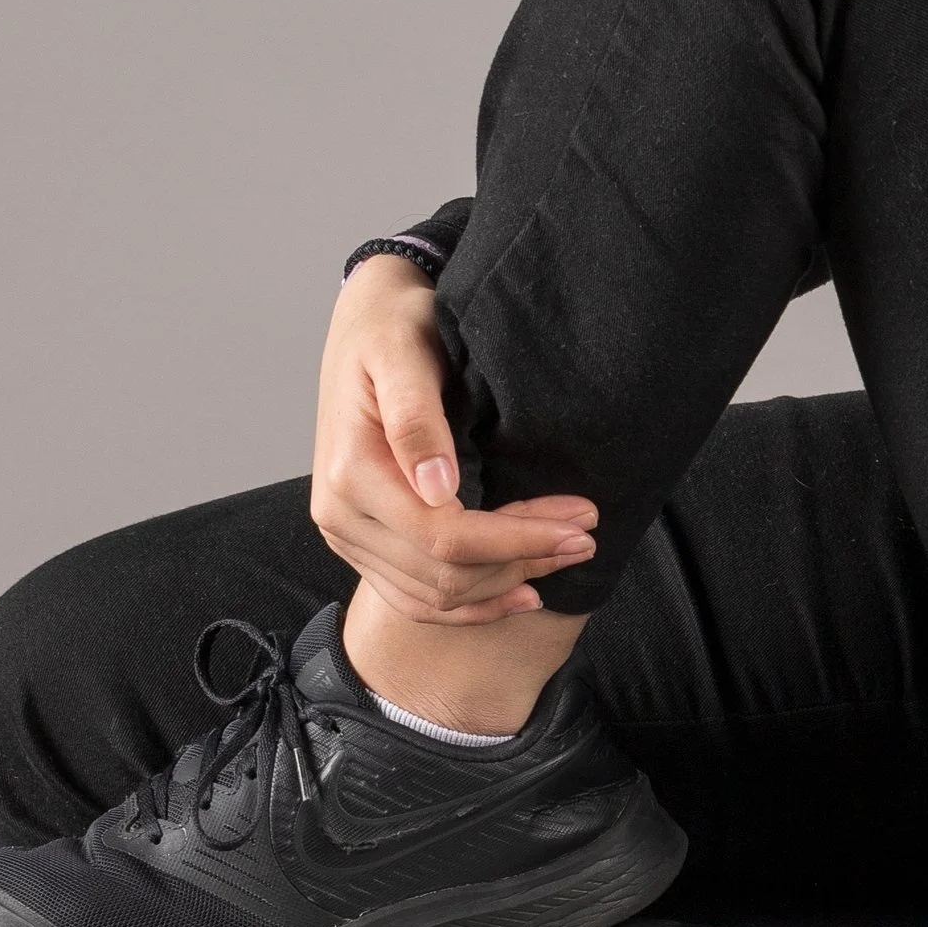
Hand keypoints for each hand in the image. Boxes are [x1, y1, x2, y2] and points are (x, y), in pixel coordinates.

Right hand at [309, 256, 596, 626]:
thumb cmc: (393, 327)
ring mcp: (347, 535)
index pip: (446, 536)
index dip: (518, 540)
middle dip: (524, 560)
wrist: (364, 322)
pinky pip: (415, 596)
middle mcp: (340, 515)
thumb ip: (416, 419)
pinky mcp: (362, 542)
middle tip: (587, 536)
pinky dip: (469, 604)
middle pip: (445, 573)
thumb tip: (437, 488)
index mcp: (353, 473)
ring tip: (565, 554)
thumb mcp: (405, 353)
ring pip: (434, 594)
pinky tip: (518, 592)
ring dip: (505, 583)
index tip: (580, 524)